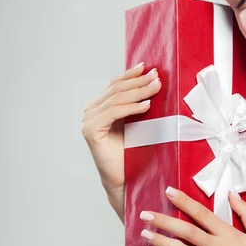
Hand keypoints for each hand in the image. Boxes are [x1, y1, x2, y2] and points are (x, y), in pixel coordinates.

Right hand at [80, 62, 161, 194]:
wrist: (126, 178)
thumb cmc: (134, 152)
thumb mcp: (138, 122)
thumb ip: (138, 104)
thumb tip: (154, 81)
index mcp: (100, 107)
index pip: (115, 85)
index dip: (131, 75)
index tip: (147, 67)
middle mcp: (91, 111)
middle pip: (116, 89)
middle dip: (139, 82)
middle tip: (156, 77)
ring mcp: (88, 120)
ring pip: (116, 99)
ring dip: (139, 92)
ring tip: (156, 87)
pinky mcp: (91, 131)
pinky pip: (113, 112)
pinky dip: (132, 107)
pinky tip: (147, 105)